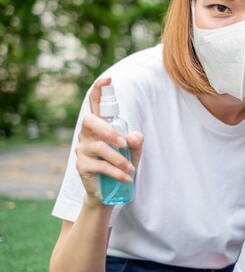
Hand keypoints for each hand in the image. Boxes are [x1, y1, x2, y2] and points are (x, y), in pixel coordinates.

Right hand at [75, 77, 143, 206]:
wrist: (109, 193)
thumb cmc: (121, 165)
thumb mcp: (134, 152)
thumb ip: (136, 141)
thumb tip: (132, 136)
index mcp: (99, 126)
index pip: (95, 104)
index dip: (99, 90)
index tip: (108, 78)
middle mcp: (87, 135)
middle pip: (91, 122)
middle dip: (109, 131)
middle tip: (124, 143)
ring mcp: (82, 150)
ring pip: (99, 148)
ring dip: (119, 159)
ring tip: (131, 170)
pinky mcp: (81, 166)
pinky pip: (100, 166)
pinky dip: (116, 172)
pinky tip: (127, 178)